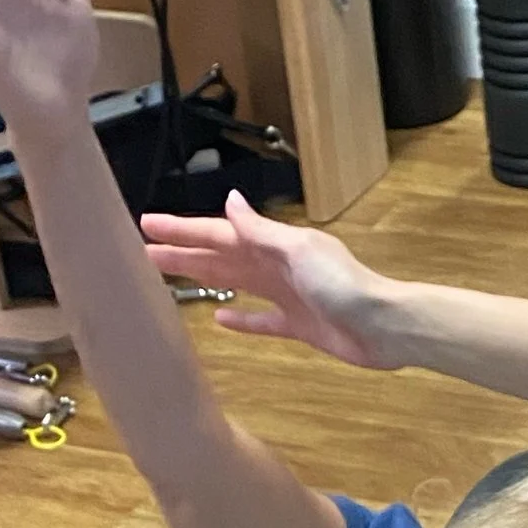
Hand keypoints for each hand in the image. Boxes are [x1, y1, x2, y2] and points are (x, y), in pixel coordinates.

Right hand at [141, 191, 399, 368]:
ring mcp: (286, 296)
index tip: (147, 224)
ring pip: (234, 284)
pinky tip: (220, 319)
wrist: (384, 326)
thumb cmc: (346, 285)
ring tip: (169, 279)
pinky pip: (261, 320)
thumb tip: (229, 202)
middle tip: (143, 252)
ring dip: (203, 278)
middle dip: (183, 253)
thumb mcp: (298, 251)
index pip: (219, 233)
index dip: (183, 230)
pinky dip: (241, 319)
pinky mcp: (298, 325)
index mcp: (275, 244)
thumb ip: (261, 231)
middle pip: (220, 256)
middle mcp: (276, 265)